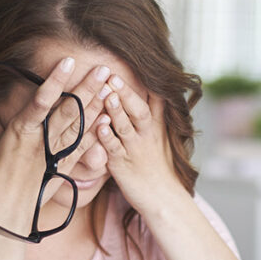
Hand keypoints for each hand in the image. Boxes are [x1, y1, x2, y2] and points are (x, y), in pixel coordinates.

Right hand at [0, 59, 111, 232]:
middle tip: (104, 69)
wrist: (6, 213)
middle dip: (87, 88)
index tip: (68, 61)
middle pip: (68, 111)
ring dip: (97, 106)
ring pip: (79, 127)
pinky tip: (108, 118)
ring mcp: (54, 155)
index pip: (41, 101)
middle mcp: (40, 142)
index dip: (55, 81)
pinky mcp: (64, 167)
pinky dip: (96, 133)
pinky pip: (83, 148)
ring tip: (111, 87)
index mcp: (20, 132)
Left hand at [96, 74, 184, 213]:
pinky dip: (106, 138)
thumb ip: (155, 111)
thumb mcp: (161, 135)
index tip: (135, 63)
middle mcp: (146, 135)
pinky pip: (113, 149)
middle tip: (113, 76)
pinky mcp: (121, 165)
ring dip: (115, 111)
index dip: (144, 82)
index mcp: (155, 126)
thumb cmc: (158, 164)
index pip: (153, 100)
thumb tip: (154, 86)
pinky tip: (98, 127)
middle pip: (138, 110)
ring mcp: (134, 150)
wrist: (162, 196)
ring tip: (107, 94)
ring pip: (124, 127)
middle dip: (125, 93)